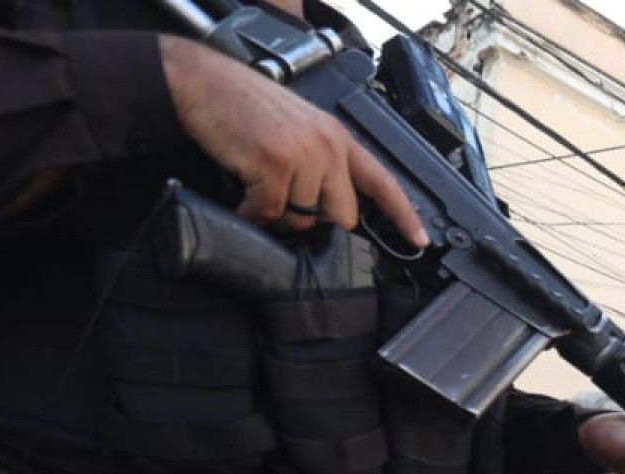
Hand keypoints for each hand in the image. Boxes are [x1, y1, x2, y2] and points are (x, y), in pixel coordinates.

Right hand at [159, 36, 428, 246]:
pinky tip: (240, 197)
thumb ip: (321, 163)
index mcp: (338, 138)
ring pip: (302, 218)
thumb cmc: (245, 108)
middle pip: (341, 215)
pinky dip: (251, 213)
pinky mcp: (276, 163)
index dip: (403, 215)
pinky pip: (270, 213)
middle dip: (312, 221)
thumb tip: (326, 210)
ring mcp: (304, 154)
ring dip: (275, 215)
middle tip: (282, 203)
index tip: (420, 240)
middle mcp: (328, 146)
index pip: (381, 181)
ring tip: (256, 191)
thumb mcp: (298, 129)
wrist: (204, 82)